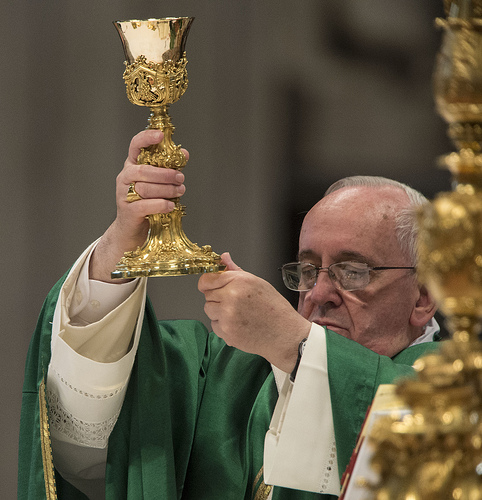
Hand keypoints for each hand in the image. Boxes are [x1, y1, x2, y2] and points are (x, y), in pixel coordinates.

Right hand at [90, 130, 187, 281]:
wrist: (132, 229)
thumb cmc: (147, 202)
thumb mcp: (158, 183)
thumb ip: (169, 168)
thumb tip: (184, 153)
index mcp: (132, 166)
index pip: (135, 146)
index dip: (146, 138)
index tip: (160, 136)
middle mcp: (125, 178)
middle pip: (144, 170)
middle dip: (166, 173)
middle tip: (181, 178)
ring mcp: (124, 194)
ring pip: (146, 188)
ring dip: (167, 189)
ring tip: (180, 191)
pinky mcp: (128, 211)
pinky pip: (145, 205)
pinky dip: (161, 204)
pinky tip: (171, 205)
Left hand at [198, 253, 311, 371]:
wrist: (285, 334)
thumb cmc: (275, 308)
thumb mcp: (257, 283)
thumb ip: (235, 271)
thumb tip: (223, 257)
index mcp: (240, 281)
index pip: (208, 279)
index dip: (207, 283)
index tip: (208, 286)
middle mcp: (231, 297)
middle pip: (207, 295)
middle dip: (216, 298)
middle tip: (233, 302)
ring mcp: (228, 316)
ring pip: (209, 310)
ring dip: (218, 312)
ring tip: (237, 314)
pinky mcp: (227, 332)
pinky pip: (214, 325)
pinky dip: (223, 326)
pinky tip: (238, 325)